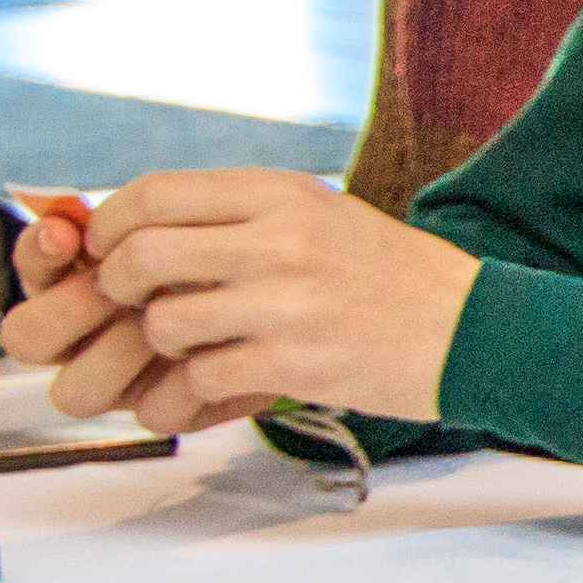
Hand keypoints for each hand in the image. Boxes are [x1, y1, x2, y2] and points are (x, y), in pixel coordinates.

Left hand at [3, 170, 471, 432]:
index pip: (153, 195)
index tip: (107, 251)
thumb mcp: (319, 214)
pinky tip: (215, 385)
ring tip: (195, 346)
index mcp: (281, 193)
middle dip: (121, 288)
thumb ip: (238, 215)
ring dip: (164, 343)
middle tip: (137, 304)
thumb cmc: (390, 275)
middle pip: (142, 256)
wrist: (474, 331)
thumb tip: (138, 229)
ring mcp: (286, 304)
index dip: (109, 226)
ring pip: (164, 323)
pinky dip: (192, 389)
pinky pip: (201, 376)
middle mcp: (280, 241)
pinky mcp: (295, 365)